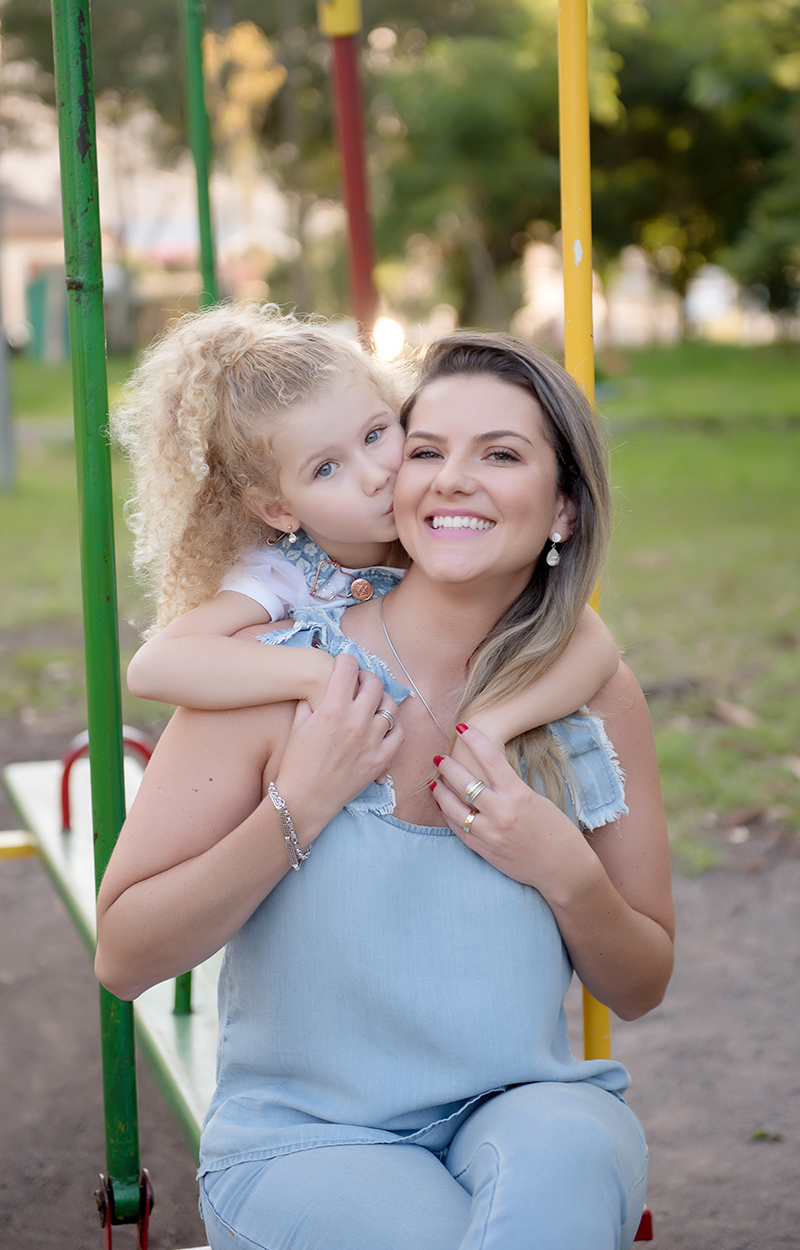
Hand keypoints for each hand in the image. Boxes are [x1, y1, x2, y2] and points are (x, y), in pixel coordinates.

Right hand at [269, 653, 401, 826]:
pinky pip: (399, 734)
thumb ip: (312, 701)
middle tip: (360, 682)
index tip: (344, 663)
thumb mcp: (298, 725)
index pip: (348, 669)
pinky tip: (382, 726)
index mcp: (332, 710)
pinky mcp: (381, 760)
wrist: (304, 801)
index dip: (346, 661)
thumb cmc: (296, 764)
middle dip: (366, 677)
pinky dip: (393, 726)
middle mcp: (355, 722)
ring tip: (372, 703)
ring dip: (380, 700)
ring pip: (390, 706)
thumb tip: (322, 685)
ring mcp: (371, 742)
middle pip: (373, 684)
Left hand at [430, 723, 583, 890]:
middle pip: (464, 782)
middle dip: (448, 766)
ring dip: (441, 792)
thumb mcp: (538, 801)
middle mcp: (501, 813)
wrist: (564, 870)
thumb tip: (490, 774)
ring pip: (454, 808)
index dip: (474, 740)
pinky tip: (445, 807)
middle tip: (439, 757)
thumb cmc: (557, 832)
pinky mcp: (484, 850)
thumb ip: (512, 789)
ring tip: (434, 782)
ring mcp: (489, 833)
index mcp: (518, 795)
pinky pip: (458, 829)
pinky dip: (449, 815)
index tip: (462, 728)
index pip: (490, 759)